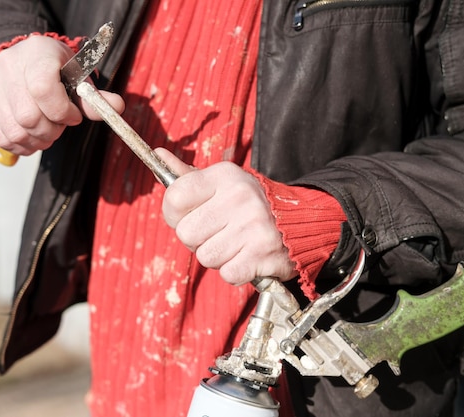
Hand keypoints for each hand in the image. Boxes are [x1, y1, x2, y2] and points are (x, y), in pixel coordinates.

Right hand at [0, 35, 124, 154]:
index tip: (73, 115)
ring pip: (18, 133)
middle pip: (30, 118)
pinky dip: (25, 145)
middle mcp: (6, 71)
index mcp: (35, 55)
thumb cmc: (49, 68)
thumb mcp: (74, 73)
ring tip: (48, 128)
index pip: (44, 88)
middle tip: (60, 123)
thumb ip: (92, 96)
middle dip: (53, 129)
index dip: (63, 110)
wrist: (9, 60)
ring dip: (40, 140)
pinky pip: (6, 141)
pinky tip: (33, 135)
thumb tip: (117, 108)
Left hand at [156, 148, 296, 285]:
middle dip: (198, 239)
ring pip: (205, 257)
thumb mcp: (223, 182)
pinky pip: (227, 274)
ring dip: (218, 257)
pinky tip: (248, 257)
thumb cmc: (252, 203)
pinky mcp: (263, 254)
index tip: (190, 216)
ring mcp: (253, 226)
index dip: (175, 214)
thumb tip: (159, 154)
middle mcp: (239, 197)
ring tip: (236, 244)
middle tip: (219, 232)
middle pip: (186, 233)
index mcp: (224, 176)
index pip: (175, 197)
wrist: (304, 221)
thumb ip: (188, 175)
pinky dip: (236, 271)